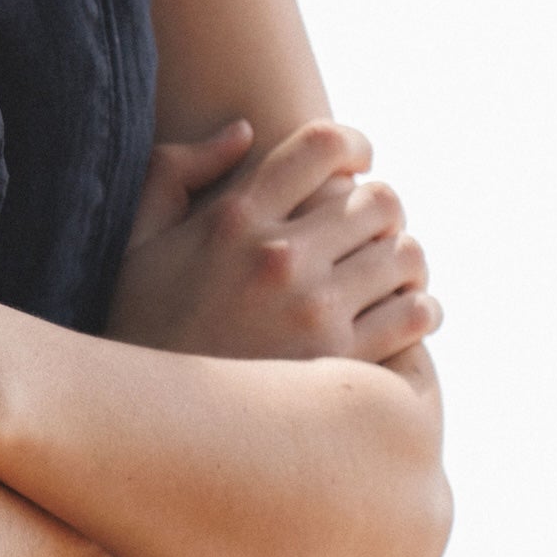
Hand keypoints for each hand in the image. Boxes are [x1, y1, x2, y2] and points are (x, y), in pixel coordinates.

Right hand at [110, 115, 442, 367]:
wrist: (145, 424)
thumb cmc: (138, 327)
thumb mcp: (136, 240)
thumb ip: (175, 171)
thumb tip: (244, 132)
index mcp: (234, 218)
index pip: (322, 145)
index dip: (353, 145)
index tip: (357, 163)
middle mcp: (278, 257)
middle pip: (380, 200)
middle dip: (381, 211)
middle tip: (369, 232)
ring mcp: (313, 311)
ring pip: (406, 255)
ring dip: (403, 261)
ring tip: (387, 275)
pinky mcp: (341, 362)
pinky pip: (415, 314)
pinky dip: (420, 310)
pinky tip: (402, 315)